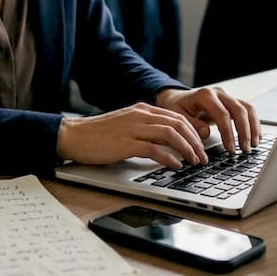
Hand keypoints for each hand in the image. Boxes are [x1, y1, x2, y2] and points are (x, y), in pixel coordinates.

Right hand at [56, 102, 209, 169]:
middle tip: (202, 156)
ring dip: (187, 149)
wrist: (73, 135)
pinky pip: (154, 149)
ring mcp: (133, 128)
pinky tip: (175, 166)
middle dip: (195, 141)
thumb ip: (145, 128)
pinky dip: (169, 158)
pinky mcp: (125, 143)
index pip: (177, 117)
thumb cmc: (97, 134)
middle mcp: (140, 115)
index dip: (193, 132)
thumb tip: (167, 142)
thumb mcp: (126, 124)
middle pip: (178, 124)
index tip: (200, 145)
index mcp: (142, 110)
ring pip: (170, 134)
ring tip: (194, 161)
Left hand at [155, 86, 260, 155]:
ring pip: (247, 108)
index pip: (222, 114)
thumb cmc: (177, 107)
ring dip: (253, 127)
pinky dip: (253, 123)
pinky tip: (256, 136)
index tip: (230, 149)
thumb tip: (206, 133)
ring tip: (254, 145)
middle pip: (239, 110)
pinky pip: (247, 110)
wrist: (178, 98)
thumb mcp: (177, 116)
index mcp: (205, 95)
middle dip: (244, 131)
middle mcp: (219, 93)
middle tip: (245, 149)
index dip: (228, 133)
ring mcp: (227, 96)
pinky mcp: (231, 102)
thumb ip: (191, 125)